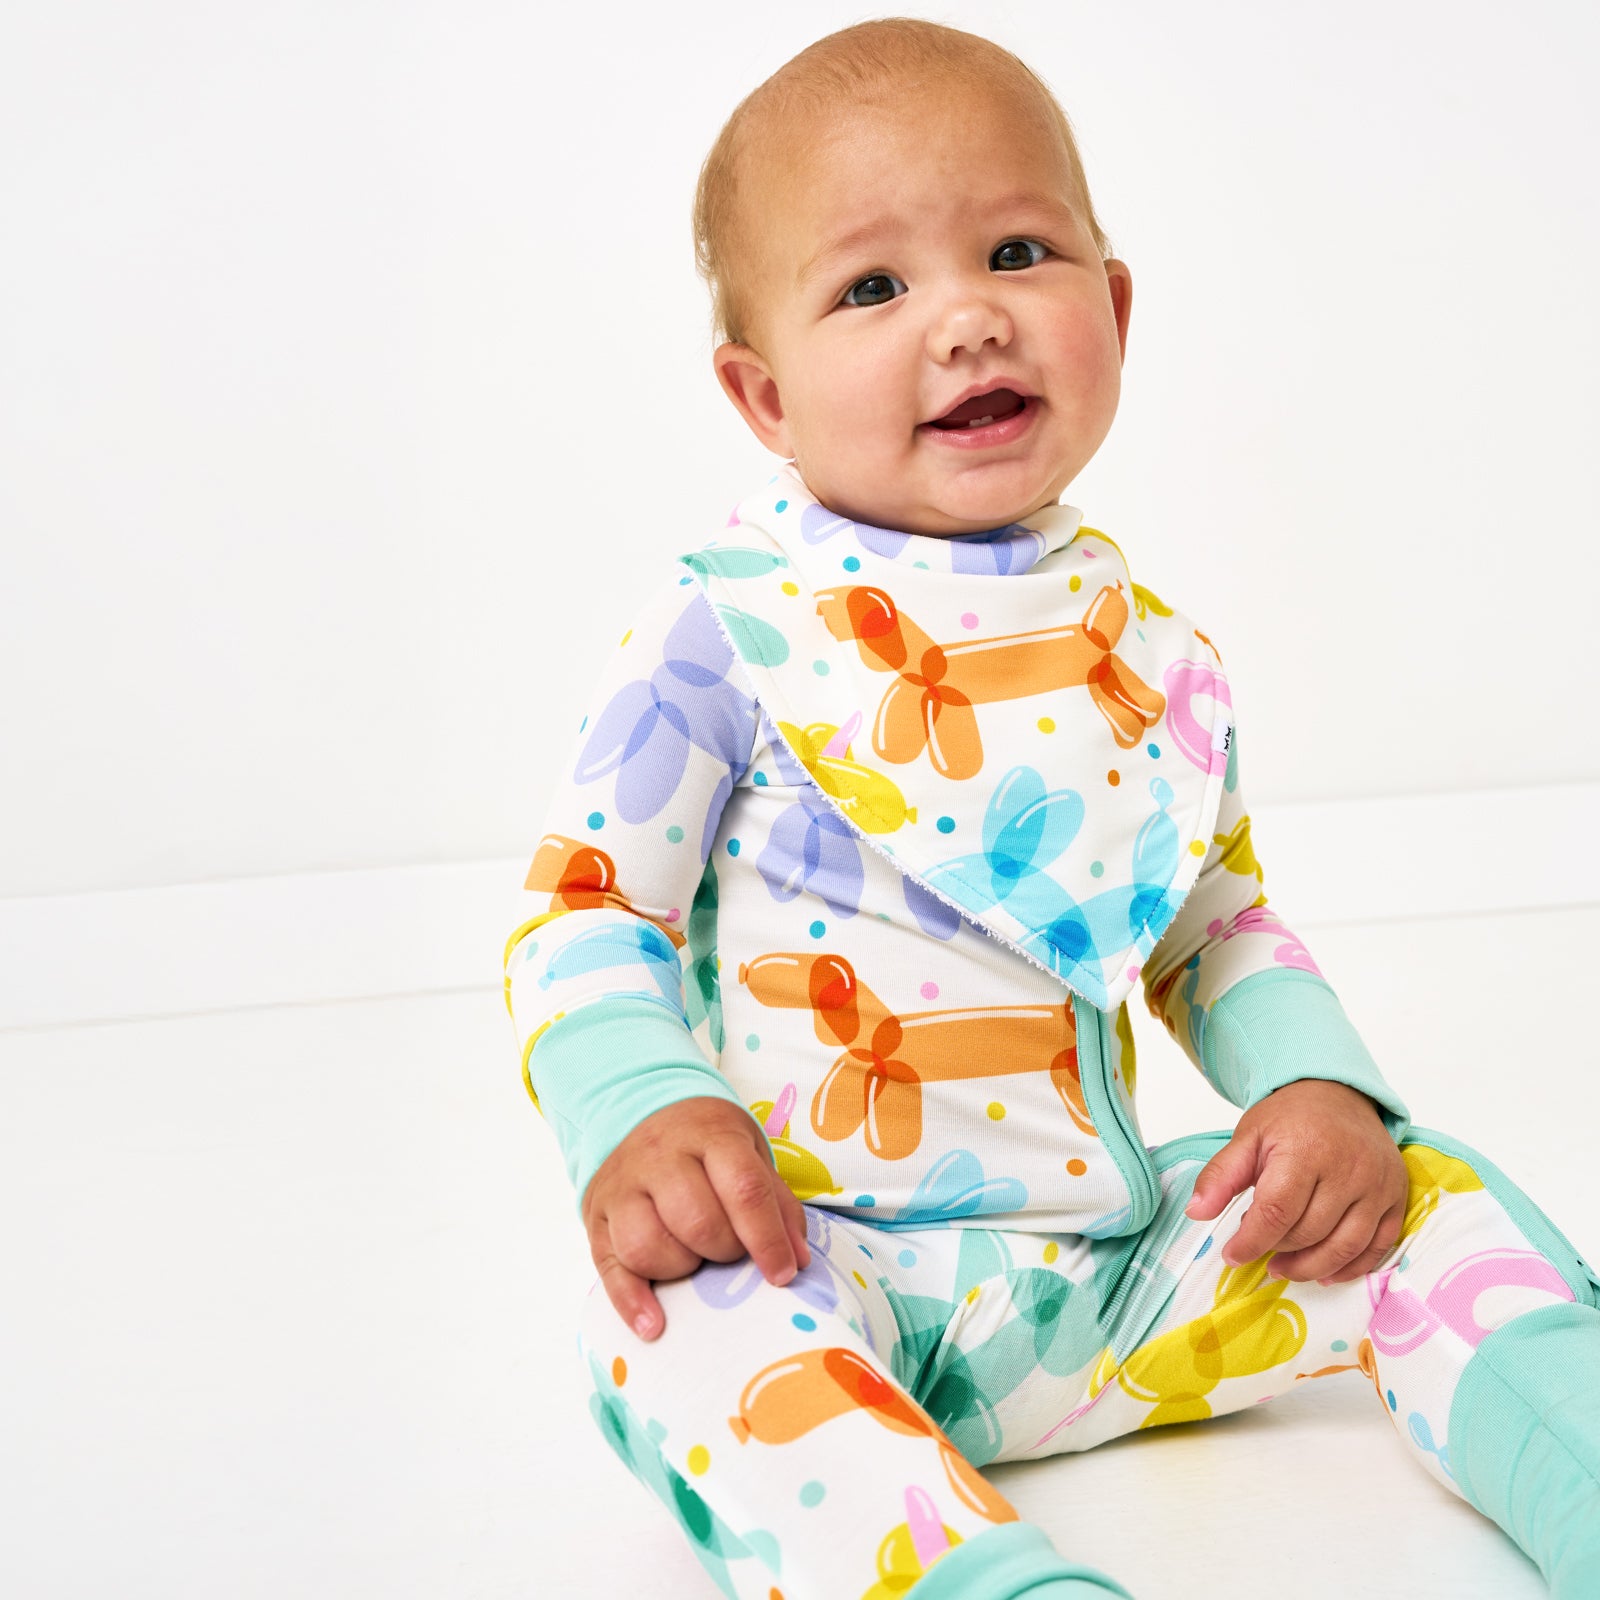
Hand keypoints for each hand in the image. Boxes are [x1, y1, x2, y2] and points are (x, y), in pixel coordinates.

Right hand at [582, 1096, 810, 1341]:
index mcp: (710, 1136)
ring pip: (645, 1245)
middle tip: (729, 1252)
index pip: (743, 1189)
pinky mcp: (596, 1216)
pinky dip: (631, 1302)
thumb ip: (776, 1203)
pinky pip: (608, 1267)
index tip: (782, 1274)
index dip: (767, 1239)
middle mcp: (661, 1157)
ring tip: (693, 1264)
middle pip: (695, 1221)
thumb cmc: (705, 1142)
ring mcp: (622, 1186)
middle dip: (722, 1251)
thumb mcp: (748, 1153)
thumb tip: (797, 1261)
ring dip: (680, 1269)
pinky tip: (653, 1325)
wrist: (638, 1110)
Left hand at [1183, 1079, 1408, 1283]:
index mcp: (1305, 1149)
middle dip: (1278, 1250)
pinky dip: (1352, 1267)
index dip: (1252, 1241)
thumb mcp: (1248, 1136)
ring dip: (1311, 1267)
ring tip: (1284, 1268)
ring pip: (1345, 1246)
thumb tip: (1196, 1213)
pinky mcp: (1396, 1196)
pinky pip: (1379, 1246)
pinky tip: (1326, 1272)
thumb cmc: (1291, 1118)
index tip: (1232, 1254)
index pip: (1277, 1211)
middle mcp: (1347, 1168)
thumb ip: (1221, 1175)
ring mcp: (1377, 1185)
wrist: (1340, 1094)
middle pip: (1310, 1231)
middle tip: (1259, 1250)